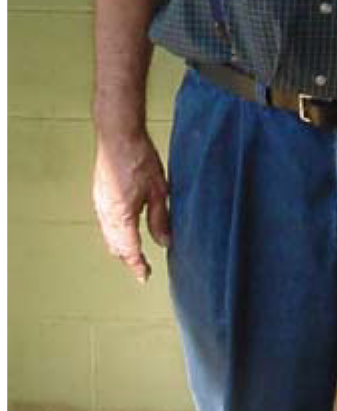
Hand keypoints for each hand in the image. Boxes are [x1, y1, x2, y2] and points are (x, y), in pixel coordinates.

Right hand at [92, 130, 170, 282]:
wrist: (118, 135)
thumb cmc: (138, 158)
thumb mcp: (158, 190)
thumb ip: (160, 218)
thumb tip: (165, 241)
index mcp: (122, 216)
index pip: (129, 250)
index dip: (138, 265)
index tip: (145, 276)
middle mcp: (106, 214)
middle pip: (115, 246)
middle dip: (128, 258)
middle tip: (141, 267)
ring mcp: (99, 205)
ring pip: (108, 236)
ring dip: (120, 247)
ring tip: (135, 252)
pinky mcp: (98, 196)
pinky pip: (105, 224)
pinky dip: (114, 233)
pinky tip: (124, 230)